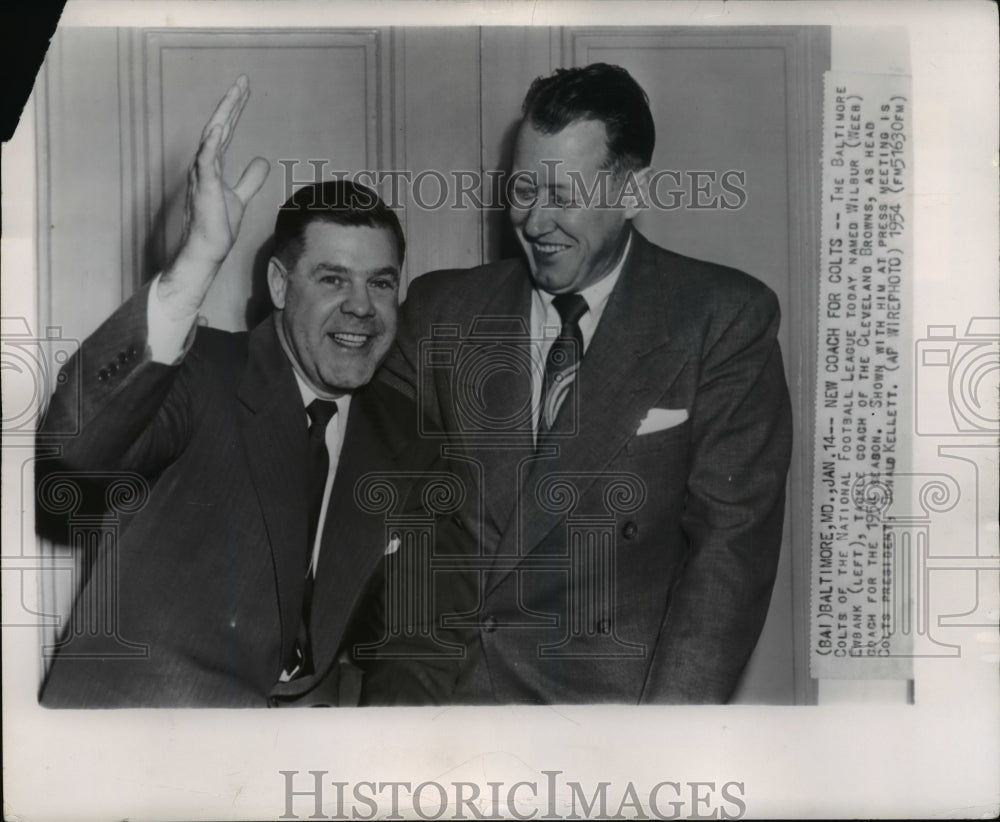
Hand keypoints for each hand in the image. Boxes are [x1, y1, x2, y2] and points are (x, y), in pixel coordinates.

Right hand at [160, 75, 269, 316]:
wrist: (208, 249)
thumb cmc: (218, 225)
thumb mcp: (241, 196)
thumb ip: (250, 178)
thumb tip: (262, 161)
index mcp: (213, 164)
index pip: (226, 130)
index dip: (235, 109)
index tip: (245, 89)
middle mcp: (205, 165)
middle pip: (219, 126)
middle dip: (231, 103)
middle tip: (243, 81)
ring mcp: (202, 175)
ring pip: (212, 137)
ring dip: (224, 115)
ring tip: (234, 95)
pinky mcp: (204, 188)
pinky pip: (206, 161)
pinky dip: (211, 143)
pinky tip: (219, 127)